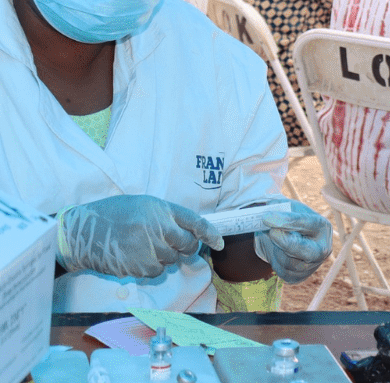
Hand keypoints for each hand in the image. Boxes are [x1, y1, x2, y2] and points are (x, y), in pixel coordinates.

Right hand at [58, 194, 223, 278]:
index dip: (210, 234)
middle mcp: (158, 227)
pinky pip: (156, 271)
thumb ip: (166, 217)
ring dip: (164, 257)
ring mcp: (148, 248)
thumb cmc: (113, 215)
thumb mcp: (143, 205)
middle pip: (187, 244)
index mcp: (161, 209)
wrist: (81, 231)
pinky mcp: (138, 266)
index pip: (195, 222)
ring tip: (142, 246)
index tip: (219, 244)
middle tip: (170, 244)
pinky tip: (134, 256)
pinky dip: (150, 268)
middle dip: (184, 247)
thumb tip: (190, 234)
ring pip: (171, 260)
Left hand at [254, 199, 332, 283]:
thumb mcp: (287, 208)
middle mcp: (323, 248)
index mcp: (322, 227)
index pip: (308, 223)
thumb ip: (279, 211)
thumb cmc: (288, 219)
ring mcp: (312, 265)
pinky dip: (274, 260)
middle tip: (270, 232)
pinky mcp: (298, 276)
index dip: (287, 221)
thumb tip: (266, 218)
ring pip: (289, 262)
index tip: (267, 217)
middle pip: (308, 251)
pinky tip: (276, 250)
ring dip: (276, 249)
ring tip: (272, 237)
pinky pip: (282, 271)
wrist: (286, 236)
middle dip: (287, 242)